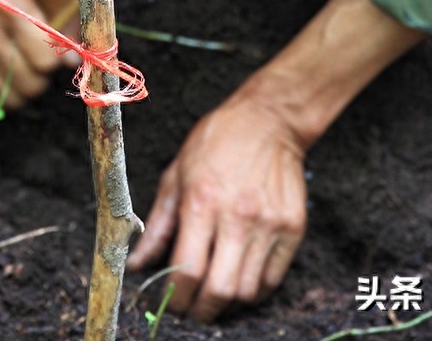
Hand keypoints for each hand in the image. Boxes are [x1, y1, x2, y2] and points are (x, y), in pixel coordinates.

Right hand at [0, 0, 63, 112]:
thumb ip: (65, 15)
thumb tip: (77, 59)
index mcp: (8, 0)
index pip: (45, 59)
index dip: (61, 58)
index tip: (62, 48)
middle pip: (31, 83)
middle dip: (43, 74)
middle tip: (41, 55)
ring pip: (11, 98)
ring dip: (24, 86)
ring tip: (23, 62)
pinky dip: (2, 94)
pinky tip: (5, 71)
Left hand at [127, 89, 307, 321]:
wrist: (268, 121)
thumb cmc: (214, 144)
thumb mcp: (175, 177)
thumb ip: (157, 226)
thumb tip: (138, 264)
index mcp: (202, 203)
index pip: (187, 270)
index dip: (175, 298)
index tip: (168, 303)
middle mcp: (238, 218)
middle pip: (220, 290)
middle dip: (201, 311)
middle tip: (191, 311)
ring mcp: (270, 225)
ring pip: (247, 291)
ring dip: (227, 304)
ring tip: (213, 296)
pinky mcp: (293, 229)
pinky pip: (272, 279)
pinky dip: (253, 291)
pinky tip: (238, 282)